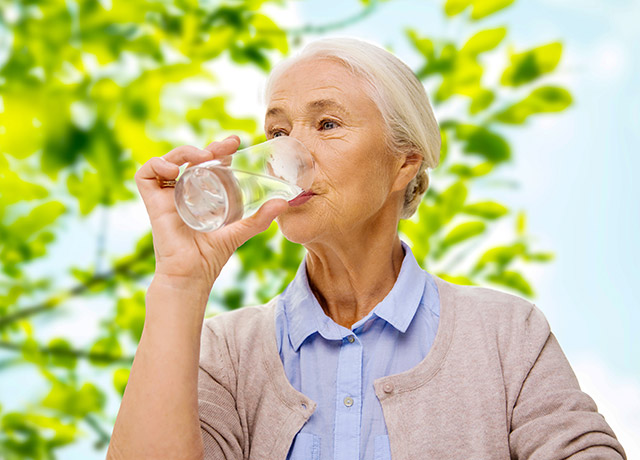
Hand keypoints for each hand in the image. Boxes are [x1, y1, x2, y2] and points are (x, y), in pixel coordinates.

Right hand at [135, 135, 288, 290]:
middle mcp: (182, 191)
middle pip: (189, 158)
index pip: (207, 162)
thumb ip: (260, 219)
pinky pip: (146, 174)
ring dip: (184, 151)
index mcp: (200, 193)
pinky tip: (175, 172)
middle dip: (206, 147)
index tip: (236, 142)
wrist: (192, 274)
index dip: (219, 149)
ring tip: (202, 157)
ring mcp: (166, 195)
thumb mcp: (240, 231)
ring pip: (168, 160)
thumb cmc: (211, 256)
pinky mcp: (152, 202)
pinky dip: (158, 165)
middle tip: (224, 148)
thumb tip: (283, 203)